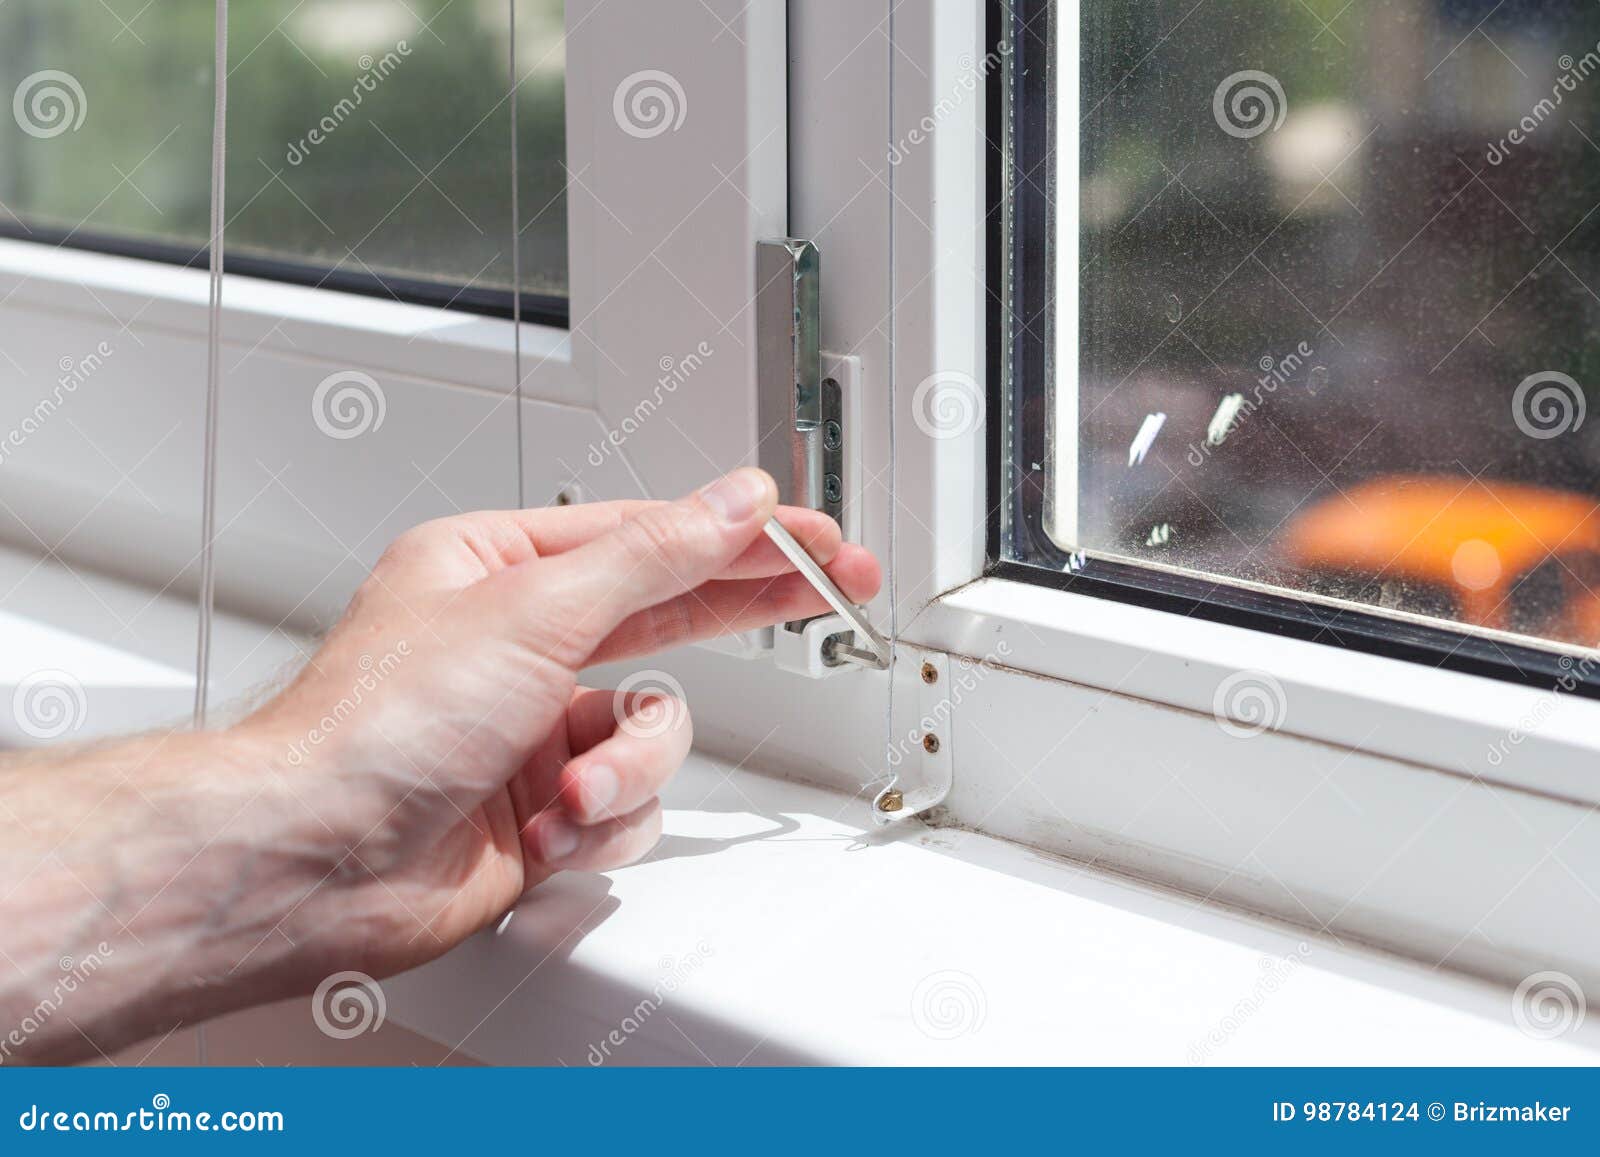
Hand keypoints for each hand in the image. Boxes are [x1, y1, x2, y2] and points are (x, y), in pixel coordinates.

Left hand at [238, 468, 879, 981]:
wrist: (317, 862)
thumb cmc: (376, 726)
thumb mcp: (533, 611)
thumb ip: (654, 556)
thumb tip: (732, 502)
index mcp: (498, 568)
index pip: (651, 535)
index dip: (741, 535)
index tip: (812, 537)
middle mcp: (518, 643)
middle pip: (668, 615)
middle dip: (741, 616)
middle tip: (830, 591)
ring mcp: (533, 729)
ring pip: (653, 732)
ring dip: (621, 771)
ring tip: (569, 791)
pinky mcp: (544, 809)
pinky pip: (628, 807)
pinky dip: (593, 826)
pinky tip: (541, 830)